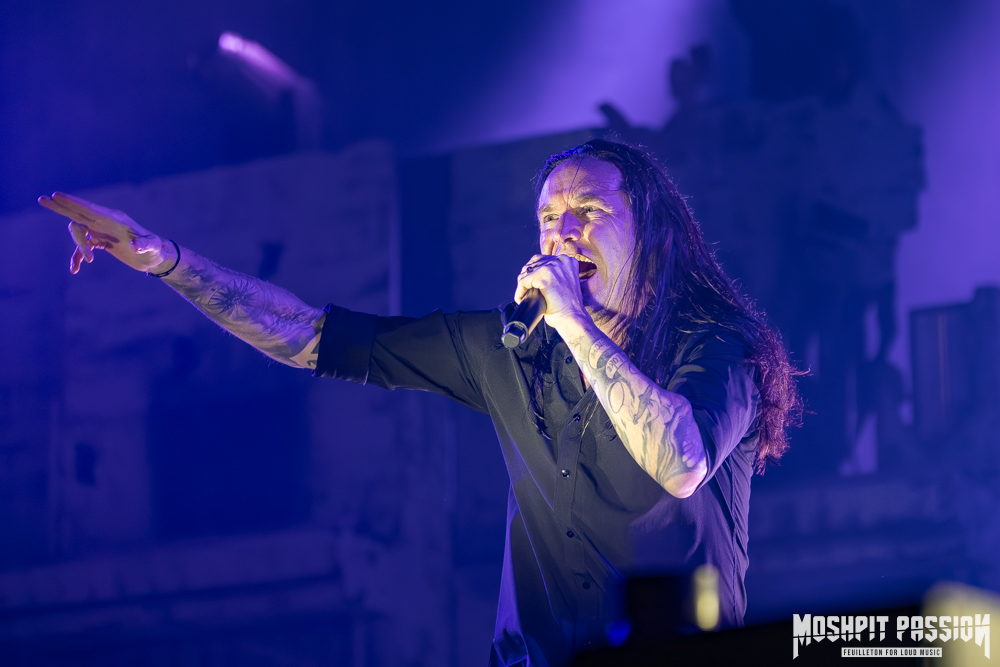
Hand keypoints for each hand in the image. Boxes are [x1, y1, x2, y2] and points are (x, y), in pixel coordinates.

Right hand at [38, 192, 172, 273]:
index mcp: (114, 219)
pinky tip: (74, 269)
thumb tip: (135, 246)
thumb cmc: (156, 250)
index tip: (57, 195)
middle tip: (42, 199)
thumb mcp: (152, 247)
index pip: (90, 209)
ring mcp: (102, 231)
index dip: (73, 202)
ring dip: (79, 245)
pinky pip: (83, 246)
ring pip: (79, 231)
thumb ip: (145, 244)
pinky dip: (77, 256)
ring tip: (89, 259)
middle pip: (78, 213)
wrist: (156, 257)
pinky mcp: (101, 241)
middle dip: (61, 207)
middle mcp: (106, 222)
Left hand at [514, 254, 587, 330]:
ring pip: (527, 272)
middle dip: (527, 277)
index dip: (533, 272)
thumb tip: (537, 277)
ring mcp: (553, 267)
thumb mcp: (564, 284)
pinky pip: (524, 281)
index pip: (542, 260)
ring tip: (523, 296)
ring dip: (522, 285)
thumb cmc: (568, 307)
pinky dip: (520, 291)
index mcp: (567, 261)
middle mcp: (561, 260)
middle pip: (533, 263)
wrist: (573, 318)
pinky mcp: (544, 276)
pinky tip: (521, 299)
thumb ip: (555, 276)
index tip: (530, 284)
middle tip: (525, 291)